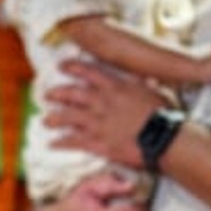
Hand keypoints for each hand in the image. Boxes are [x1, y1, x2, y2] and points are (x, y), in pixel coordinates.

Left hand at [44, 60, 169, 166]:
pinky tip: (52, 144)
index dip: (72, 67)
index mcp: (115, 87)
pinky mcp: (98, 143)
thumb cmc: (164, 115)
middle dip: (57, 93)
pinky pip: (74, 142)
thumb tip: (145, 78)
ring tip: (46, 120)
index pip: (88, 72)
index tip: (61, 66)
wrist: (164, 139)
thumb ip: (143, 84)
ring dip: (54, 118)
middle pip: (72, 94)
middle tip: (47, 95)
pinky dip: (61, 143)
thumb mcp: (154, 92)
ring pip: (68, 117)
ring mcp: (97, 123)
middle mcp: (101, 102)